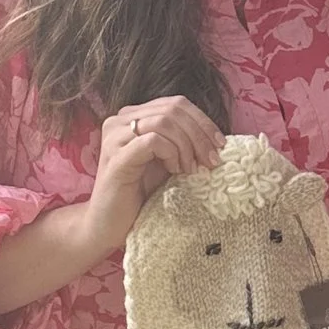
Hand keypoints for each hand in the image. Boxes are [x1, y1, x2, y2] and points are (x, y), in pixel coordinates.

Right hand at [83, 95, 223, 256]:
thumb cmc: (139, 194)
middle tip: (210, 161)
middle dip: (199, 135)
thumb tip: (217, 137)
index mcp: (133, 116)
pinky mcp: (116, 158)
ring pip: (163, 122)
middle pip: (172, 110)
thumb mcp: (167, 161)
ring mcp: (115, 137)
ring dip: (186, 145)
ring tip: (190, 169)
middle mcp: (119, 120)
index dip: (202, 121)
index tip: (220, 145)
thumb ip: (183, 142)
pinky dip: (171, 153)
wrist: (109, 224)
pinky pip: (152, 141)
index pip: (176, 103)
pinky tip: (174, 171)